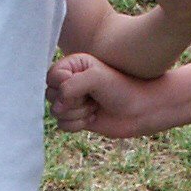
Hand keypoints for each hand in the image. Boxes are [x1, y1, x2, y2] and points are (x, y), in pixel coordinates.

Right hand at [48, 53, 168, 137]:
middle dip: (71, 101)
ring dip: (76, 113)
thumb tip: (56, 106)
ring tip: (95, 106)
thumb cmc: (121, 88)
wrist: (140, 109)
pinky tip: (94, 118)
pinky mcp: (76, 117)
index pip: (51, 77)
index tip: (84, 86)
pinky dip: (78, 124)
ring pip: (55, 112)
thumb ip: (70, 86)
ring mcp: (72, 100)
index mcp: (73, 65)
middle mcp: (70, 81)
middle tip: (91, 97)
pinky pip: (62, 125)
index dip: (63, 85)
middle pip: (50, 95)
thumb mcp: (95, 78)